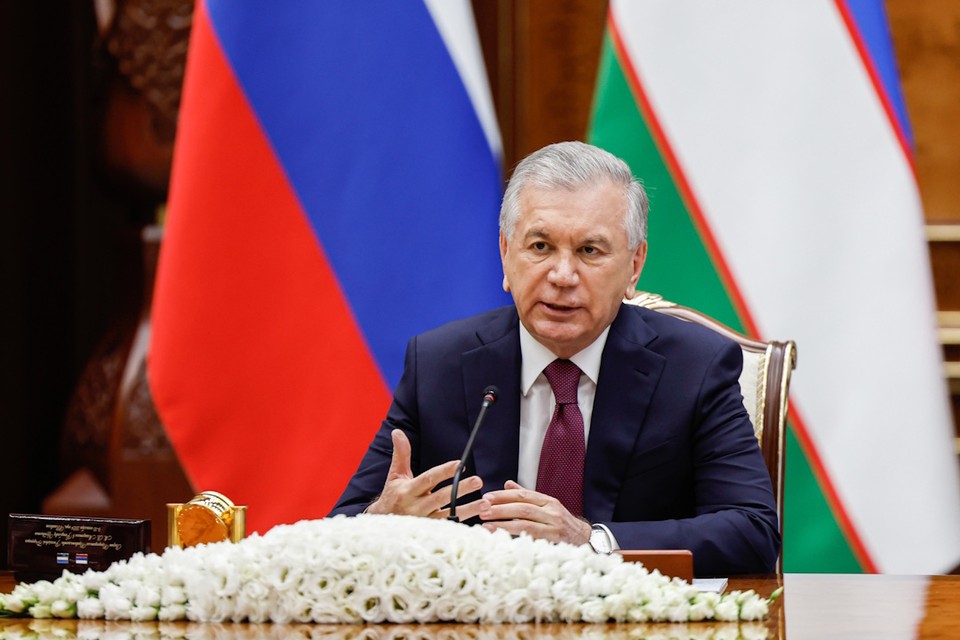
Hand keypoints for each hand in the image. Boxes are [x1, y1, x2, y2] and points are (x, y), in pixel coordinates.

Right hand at [365, 429, 482, 517]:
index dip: (444, 472)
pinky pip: (449, 528)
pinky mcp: (431, 532)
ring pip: (448, 515)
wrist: (384, 526)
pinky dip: (464, 525)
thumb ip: (401, 454)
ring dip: (468, 510)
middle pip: (441, 497)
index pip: (428, 479)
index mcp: (408, 490)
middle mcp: (416, 507)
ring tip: (485, 503)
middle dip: (460, 488)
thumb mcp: (395, 475)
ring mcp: (424, 521)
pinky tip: (481, 520)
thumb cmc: (393, 495)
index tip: (459, 464)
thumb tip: (397, 432)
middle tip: (478, 480)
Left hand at [477, 480, 591, 544]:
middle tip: (483, 511)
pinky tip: (502, 539)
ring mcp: (553, 527)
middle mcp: (552, 512)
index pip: (522, 495)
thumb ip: (527, 496)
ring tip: (487, 526)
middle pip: (522, 508)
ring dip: (504, 525)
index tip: (486, 498)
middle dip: (500, 509)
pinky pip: (532, 539)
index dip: (503, 496)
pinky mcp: (553, 542)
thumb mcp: (547, 506)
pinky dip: (515, 538)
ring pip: (525, 524)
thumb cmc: (561, 522)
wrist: (585, 539)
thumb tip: (507, 484)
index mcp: (548, 501)